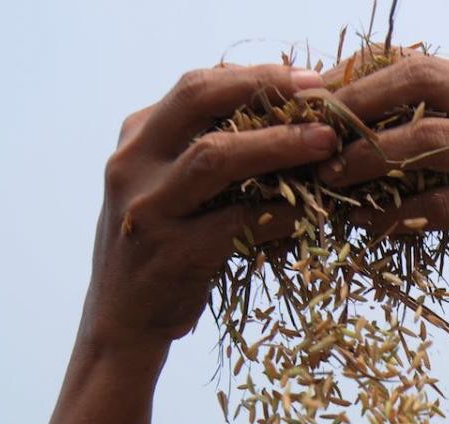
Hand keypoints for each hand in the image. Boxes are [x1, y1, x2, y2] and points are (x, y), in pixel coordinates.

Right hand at [81, 64, 340, 350]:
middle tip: (320, 96)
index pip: (196, 86)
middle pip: (198, 101)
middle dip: (264, 91)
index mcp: (136, 139)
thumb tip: (286, 115)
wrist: (123, 323)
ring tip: (326, 142)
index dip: (255, 76)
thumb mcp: (169, 188)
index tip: (307, 77)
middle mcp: (132, 164)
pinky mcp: (170, 254)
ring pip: (215, 156)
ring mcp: (147, 208)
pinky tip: (313, 210)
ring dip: (277, 144)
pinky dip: (280, 212)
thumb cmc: (163, 250)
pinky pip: (235, 224)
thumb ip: (204, 150)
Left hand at [319, 54, 448, 276]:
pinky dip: (394, 213)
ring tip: (329, 177)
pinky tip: (364, 221)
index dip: (355, 73)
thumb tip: (329, 111)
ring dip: (367, 158)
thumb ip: (411, 121)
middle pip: (420, 80)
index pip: (410, 59)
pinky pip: (437, 204)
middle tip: (316, 131)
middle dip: (359, 103)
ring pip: (425, 140)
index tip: (310, 97)